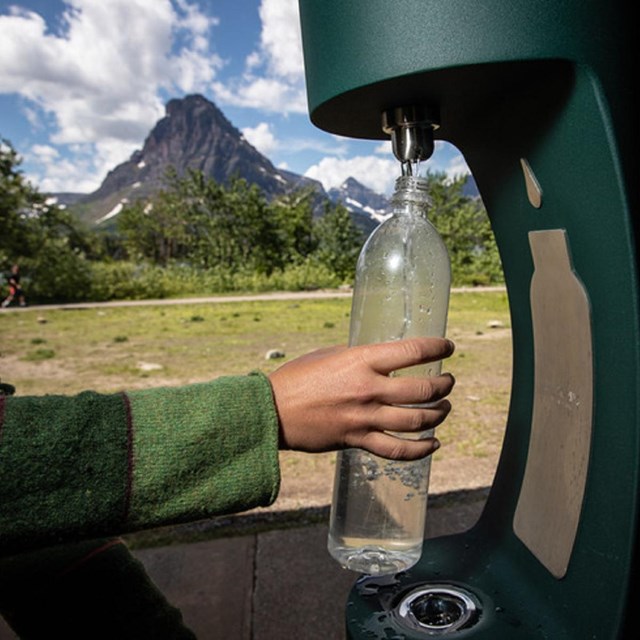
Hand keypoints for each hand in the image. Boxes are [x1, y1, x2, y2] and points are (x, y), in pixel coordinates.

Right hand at [268, 337, 454, 459]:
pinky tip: (432, 444)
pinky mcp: (358, 441)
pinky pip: (398, 450)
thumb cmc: (297, 378)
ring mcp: (365, 418)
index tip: (448, 347)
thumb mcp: (329, 355)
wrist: (272, 411)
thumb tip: (382, 360)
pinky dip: (421, 449)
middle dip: (443, 386)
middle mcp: (368, 389)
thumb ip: (359, 357)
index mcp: (361, 361)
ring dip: (438, 414)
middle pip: (422, 391)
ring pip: (416, 421)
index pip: (412, 351)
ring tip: (444, 407)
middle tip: (448, 382)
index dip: (437, 347)